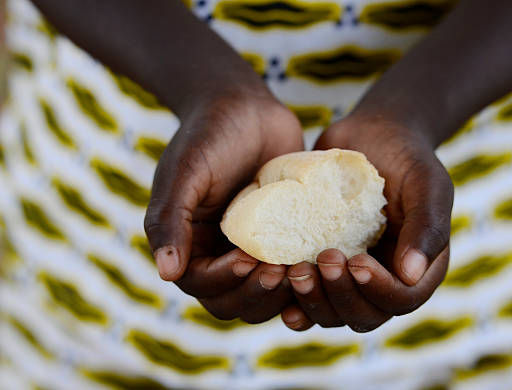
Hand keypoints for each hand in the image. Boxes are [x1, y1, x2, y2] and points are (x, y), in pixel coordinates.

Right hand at [145, 79, 303, 322]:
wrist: (246, 107)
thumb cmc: (209, 135)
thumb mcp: (185, 173)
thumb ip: (169, 221)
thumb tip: (166, 273)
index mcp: (189, 244)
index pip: (200, 285)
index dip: (223, 281)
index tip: (247, 259)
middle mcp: (219, 254)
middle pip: (234, 301)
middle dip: (256, 293)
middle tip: (280, 270)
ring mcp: (253, 249)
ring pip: (265, 295)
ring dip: (282, 293)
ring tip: (302, 268)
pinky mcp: (284, 240)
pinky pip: (293, 272)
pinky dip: (305, 276)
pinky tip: (322, 260)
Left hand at [281, 111, 452, 331]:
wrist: (373, 136)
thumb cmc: (407, 158)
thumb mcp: (428, 184)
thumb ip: (428, 227)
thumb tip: (411, 275)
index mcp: (418, 269)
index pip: (402, 299)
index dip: (379, 290)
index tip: (357, 260)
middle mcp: (383, 280)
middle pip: (364, 315)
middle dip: (341, 296)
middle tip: (322, 260)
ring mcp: (350, 275)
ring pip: (332, 312)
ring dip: (313, 300)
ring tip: (296, 272)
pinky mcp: (320, 264)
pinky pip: (306, 294)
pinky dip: (290, 297)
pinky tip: (274, 282)